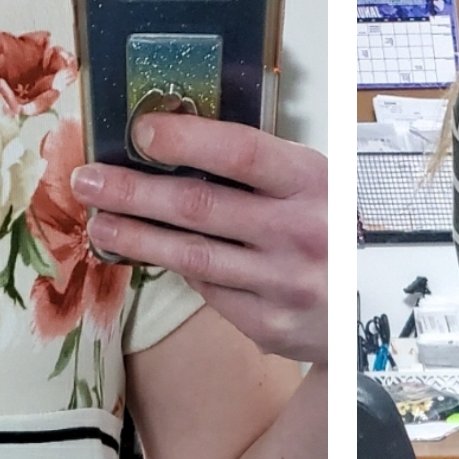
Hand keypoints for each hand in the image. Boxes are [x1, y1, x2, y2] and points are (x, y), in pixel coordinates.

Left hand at [70, 115, 325, 363]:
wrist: (371, 315)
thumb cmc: (335, 236)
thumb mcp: (317, 188)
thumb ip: (262, 171)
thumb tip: (180, 146)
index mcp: (314, 185)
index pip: (241, 153)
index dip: (187, 139)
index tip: (141, 132)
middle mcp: (299, 234)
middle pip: (200, 207)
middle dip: (134, 193)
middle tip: (88, 183)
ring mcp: (281, 285)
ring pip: (192, 257)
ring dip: (137, 239)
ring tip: (99, 226)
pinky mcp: (267, 325)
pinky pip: (208, 291)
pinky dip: (180, 270)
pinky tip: (152, 255)